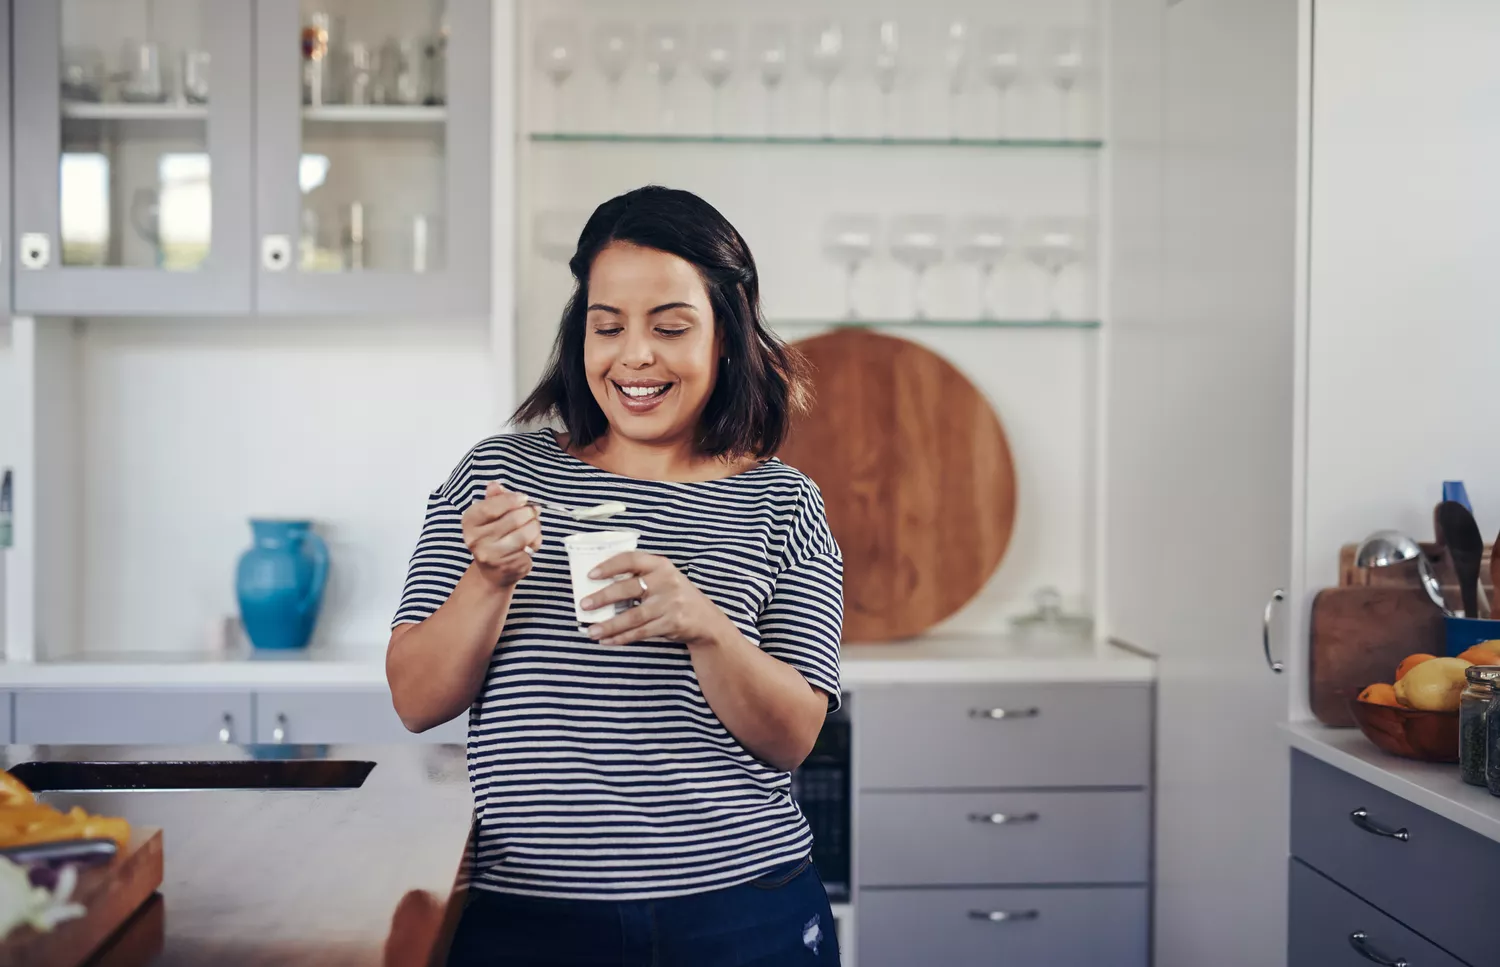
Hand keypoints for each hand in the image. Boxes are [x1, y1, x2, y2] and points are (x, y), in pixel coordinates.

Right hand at [461, 482, 540, 588]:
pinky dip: (536, 543)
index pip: (490, 506)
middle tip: (532, 512)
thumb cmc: (494, 536)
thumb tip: (494, 485)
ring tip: (533, 527)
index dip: (510, 500)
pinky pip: (531, 548)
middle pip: (514, 519)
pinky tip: (530, 544)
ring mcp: (491, 555)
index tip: (523, 498)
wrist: (493, 570)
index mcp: (470, 521)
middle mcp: (476, 540)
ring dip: (535, 527)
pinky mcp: (508, 566)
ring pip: (526, 534)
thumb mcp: (490, 515)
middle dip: (529, 513)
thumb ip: (494, 499)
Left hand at [580, 552, 729, 646]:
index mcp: (660, 565)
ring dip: (610, 625)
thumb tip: (600, 586)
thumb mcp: (664, 578)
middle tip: (584, 604)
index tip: (591, 575)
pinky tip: (607, 640)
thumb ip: (640, 577)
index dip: (609, 566)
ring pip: (633, 616)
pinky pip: (641, 632)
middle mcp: (666, 581)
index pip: (631, 559)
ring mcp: (670, 604)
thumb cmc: (675, 596)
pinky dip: (622, 638)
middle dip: (604, 597)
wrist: (705, 620)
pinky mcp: (671, 624)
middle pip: (629, 588)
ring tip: (591, 631)